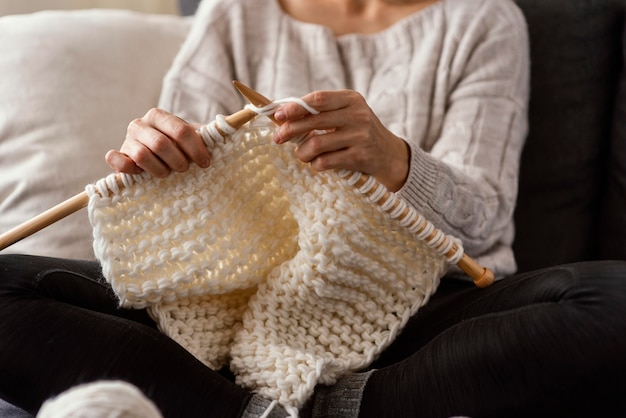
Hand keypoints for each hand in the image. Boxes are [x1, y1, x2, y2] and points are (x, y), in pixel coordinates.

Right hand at [105, 108, 209, 176]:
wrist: (161, 156)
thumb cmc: (182, 147)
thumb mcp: (198, 136)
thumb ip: (214, 131)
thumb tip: (239, 120)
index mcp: (160, 115)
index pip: (181, 131)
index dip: (196, 149)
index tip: (205, 162)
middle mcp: (140, 124)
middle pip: (161, 144)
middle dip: (178, 161)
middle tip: (185, 169)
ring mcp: (127, 140)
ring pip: (142, 155)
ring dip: (160, 170)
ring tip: (167, 173)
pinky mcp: (119, 156)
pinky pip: (115, 160)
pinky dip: (125, 167)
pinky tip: (140, 173)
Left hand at [273, 90, 409, 191]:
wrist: (388, 154)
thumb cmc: (357, 131)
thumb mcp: (346, 113)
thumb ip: (320, 111)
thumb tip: (282, 115)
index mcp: (351, 99)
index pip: (318, 99)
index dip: (295, 107)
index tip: (278, 115)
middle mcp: (358, 115)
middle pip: (313, 122)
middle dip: (290, 130)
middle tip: (278, 138)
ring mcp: (360, 136)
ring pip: (316, 144)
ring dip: (302, 152)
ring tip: (302, 154)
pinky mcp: (360, 157)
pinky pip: (326, 162)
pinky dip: (315, 164)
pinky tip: (317, 163)